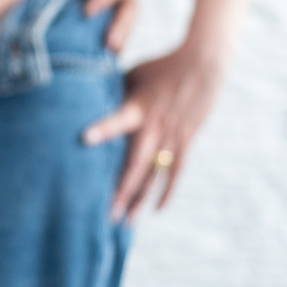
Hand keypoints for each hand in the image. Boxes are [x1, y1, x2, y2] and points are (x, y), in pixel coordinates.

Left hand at [83, 43, 224, 221]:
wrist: (203, 64)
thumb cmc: (160, 66)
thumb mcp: (132, 73)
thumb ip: (111, 91)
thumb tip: (83, 97)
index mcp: (138, 106)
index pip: (119, 118)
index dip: (103, 128)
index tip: (84, 138)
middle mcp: (154, 126)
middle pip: (135, 164)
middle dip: (118, 191)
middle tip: (104, 215)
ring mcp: (172, 137)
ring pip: (153, 175)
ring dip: (138, 199)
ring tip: (124, 222)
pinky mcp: (185, 141)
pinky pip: (175, 172)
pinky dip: (165, 191)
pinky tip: (155, 210)